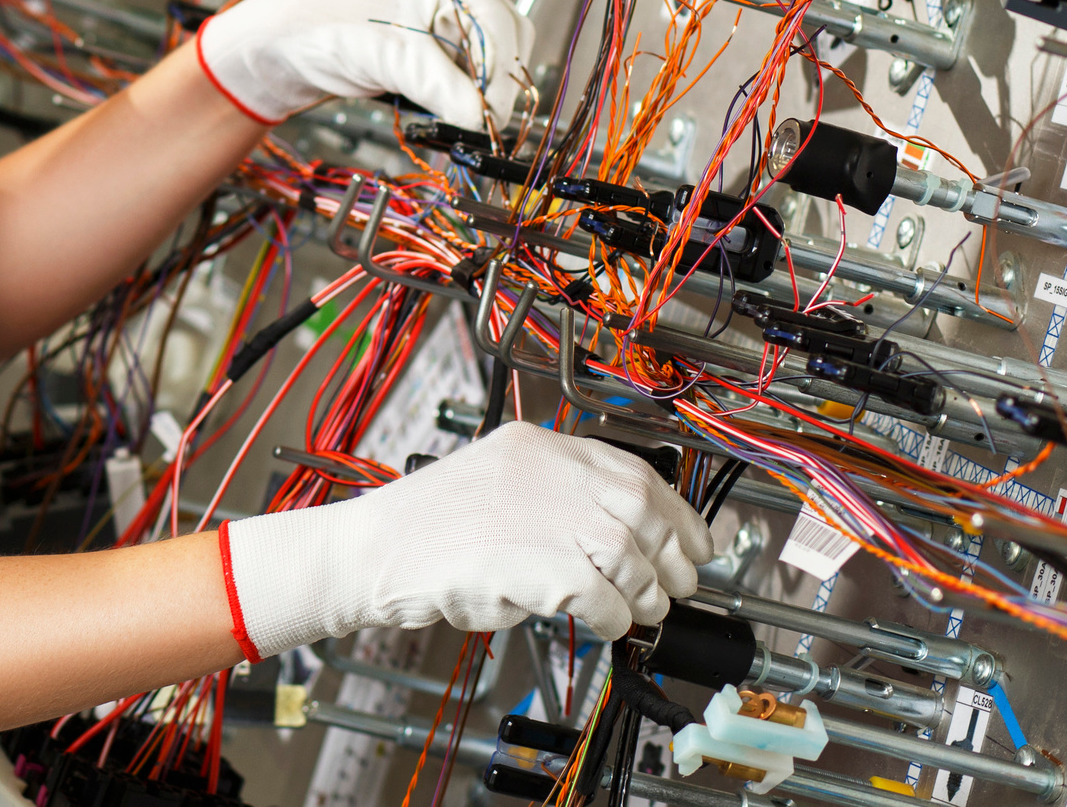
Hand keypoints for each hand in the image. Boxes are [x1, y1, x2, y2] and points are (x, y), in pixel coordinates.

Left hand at [193, 0, 527, 128]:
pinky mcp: (429, 36)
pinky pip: (464, 66)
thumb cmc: (319, 29)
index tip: (495, 115)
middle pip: (503, 37)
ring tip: (453, 112)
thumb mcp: (386, 59)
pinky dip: (460, 89)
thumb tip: (485, 116)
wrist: (280, 43)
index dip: (503, 72)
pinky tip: (441, 104)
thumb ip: (441, 86)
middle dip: (495, 80)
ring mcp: (439, 8)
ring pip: (487, 56)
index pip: (500, 22)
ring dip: (478, 88)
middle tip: (481, 121)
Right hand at [218, 423, 715, 656]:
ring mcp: (533, 514)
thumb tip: (637, 532)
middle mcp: (541, 470)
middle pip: (642, 510)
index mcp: (536, 444)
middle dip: (671, 557)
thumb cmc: (430, 529)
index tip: (695, 542)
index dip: (677, 512)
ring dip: (644, 594)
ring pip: (628, 554)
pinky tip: (601, 622)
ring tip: (636, 612)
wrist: (371, 552)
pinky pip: (597, 593)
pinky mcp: (524, 562)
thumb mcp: (499, 486)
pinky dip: (611, 615)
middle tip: (673, 587)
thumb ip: (561, 498)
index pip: (634, 470)